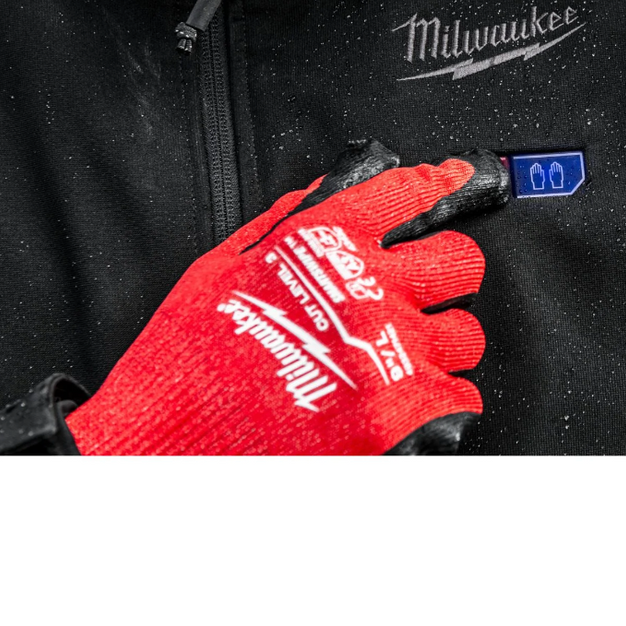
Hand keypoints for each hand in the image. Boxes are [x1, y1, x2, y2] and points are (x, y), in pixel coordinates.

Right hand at [65, 141, 507, 454]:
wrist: (159, 447)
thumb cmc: (187, 357)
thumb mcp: (229, 260)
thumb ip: (297, 216)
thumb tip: (350, 180)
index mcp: (324, 243)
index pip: (411, 193)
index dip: (445, 182)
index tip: (464, 178)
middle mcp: (365, 291)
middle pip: (462, 263)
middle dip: (443, 277)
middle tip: (416, 296)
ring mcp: (386, 355)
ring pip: (465, 335)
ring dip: (439, 347)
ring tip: (393, 360)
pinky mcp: (396, 417)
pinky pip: (459, 399)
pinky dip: (438, 405)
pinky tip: (401, 404)